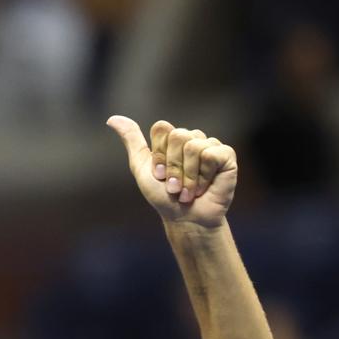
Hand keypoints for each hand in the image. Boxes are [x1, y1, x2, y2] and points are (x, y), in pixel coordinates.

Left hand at [107, 117, 238, 230]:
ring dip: (188, 177)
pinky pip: (211, 155)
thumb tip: (112, 119)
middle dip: (173, 167)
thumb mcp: (142, 169)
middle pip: (178, 136)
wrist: (185, 219)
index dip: (159, 154)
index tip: (159, 175)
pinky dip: (204, 177)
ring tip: (189, 192)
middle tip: (174, 187)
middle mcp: (192, 137)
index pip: (162, 129)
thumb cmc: (164, 197)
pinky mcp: (226, 155)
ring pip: (193, 147)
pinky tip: (205, 188)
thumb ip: (132, 141)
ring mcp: (210, 145)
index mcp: (172, 138)